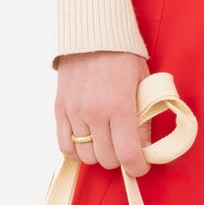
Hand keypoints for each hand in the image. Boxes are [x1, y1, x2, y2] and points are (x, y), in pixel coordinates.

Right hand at [55, 51, 149, 174]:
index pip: (127, 154)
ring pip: (85, 156)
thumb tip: (144, 149)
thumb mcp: (143, 85)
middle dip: (119, 159)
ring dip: (98, 155)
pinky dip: (76, 150)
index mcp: (120, 105)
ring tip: (107, 142)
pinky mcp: (59, 109)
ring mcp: (74, 112)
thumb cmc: (123, 59)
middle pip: (106, 158)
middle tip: (125, 149)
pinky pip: (65, 145)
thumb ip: (144, 118)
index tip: (140, 167)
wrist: (92, 36)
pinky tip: (87, 141)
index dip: (137, 168)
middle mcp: (95, 112)